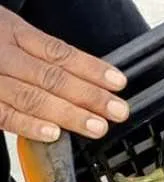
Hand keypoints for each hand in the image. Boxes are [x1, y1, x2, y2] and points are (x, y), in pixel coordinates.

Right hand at [0, 6, 129, 141]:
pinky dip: (27, 124)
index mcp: (13, 33)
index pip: (59, 52)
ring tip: (97, 126)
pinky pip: (2, 113)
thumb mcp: (8, 33)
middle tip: (117, 111)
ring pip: (31, 96)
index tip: (119, 83)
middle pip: (51, 76)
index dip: (91, 68)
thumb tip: (85, 79)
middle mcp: (1, 53)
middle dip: (89, 96)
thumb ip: (40, 53)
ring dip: (68, 114)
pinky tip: (52, 133)